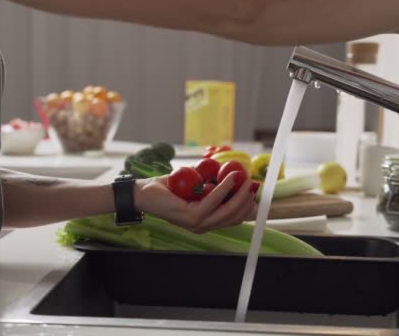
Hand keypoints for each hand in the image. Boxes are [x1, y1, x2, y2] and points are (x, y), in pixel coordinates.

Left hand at [134, 172, 256, 233]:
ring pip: (227, 211)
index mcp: (204, 222)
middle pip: (233, 217)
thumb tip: (230, 172)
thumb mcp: (194, 186)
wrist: (143, 192)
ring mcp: (197, 224)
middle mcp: (202, 227)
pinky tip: (230, 177)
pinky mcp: (191, 216)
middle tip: (254, 185)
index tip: (254, 192)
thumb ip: (210, 184)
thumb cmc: (167, 188)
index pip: (232, 219)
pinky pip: (214, 201)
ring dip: (239, 194)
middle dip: (247, 201)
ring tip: (245, 179)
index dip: (246, 207)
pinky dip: (225, 188)